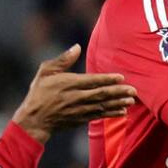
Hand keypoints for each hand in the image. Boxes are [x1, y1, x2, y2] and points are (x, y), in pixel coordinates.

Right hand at [12, 44, 136, 142]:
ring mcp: (79, 110)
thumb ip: (63, 60)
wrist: (34, 120)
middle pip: (100, 94)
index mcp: (68, 84)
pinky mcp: (80, 119)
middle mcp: (75, 97)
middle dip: (118, 92)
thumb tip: (77, 47)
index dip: (107, 79)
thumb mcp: (45, 72)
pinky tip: (122, 112)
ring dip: (118, 103)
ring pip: (102, 106)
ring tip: (132, 101)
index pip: (91, 81)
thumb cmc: (39, 93)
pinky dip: (111, 114)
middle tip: (133, 90)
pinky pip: (99, 116)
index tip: (121, 77)